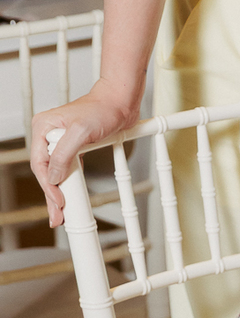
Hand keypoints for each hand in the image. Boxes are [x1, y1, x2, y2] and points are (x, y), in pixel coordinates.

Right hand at [30, 80, 143, 226]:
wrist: (122, 101)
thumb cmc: (103, 108)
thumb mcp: (81, 131)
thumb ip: (64, 154)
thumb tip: (53, 176)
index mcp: (43, 128)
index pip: (40, 164)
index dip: (48, 186)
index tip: (58, 202)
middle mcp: (50, 135)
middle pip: (46, 171)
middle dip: (52, 195)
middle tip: (57, 216)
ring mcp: (62, 142)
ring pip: (57, 172)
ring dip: (60, 192)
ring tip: (62, 212)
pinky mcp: (76, 147)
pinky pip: (69, 168)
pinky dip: (70, 182)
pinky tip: (70, 195)